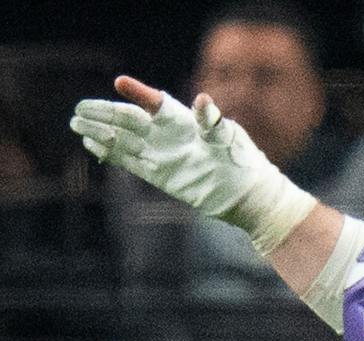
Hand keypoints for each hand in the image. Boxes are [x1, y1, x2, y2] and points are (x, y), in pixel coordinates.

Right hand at [70, 75, 314, 252]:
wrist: (246, 194)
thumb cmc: (240, 160)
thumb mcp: (227, 138)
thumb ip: (210, 121)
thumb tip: (203, 100)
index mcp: (182, 119)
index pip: (154, 101)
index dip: (137, 93)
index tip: (120, 83)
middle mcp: (168, 134)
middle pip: (129, 120)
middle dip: (104, 114)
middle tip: (79, 108)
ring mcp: (162, 154)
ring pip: (124, 139)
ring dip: (100, 132)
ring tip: (76, 124)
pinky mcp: (160, 174)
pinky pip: (129, 160)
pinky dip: (111, 153)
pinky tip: (92, 145)